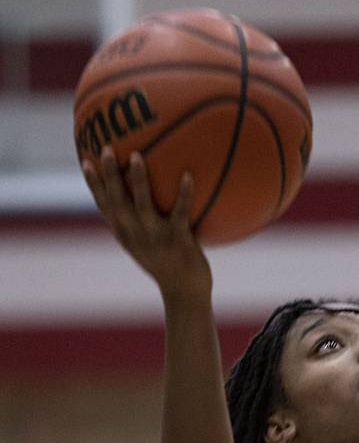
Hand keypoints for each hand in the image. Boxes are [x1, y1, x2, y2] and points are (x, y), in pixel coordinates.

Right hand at [82, 148, 210, 300]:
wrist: (185, 294)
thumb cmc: (168, 265)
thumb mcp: (146, 245)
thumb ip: (138, 222)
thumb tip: (138, 194)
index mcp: (126, 235)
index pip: (105, 207)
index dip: (94, 186)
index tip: (86, 162)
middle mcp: (136, 236)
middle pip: (117, 203)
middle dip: (109, 176)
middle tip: (106, 149)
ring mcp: (157, 239)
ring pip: (143, 207)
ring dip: (138, 181)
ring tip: (137, 155)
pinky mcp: (179, 242)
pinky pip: (180, 214)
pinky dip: (184, 194)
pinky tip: (188, 174)